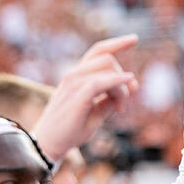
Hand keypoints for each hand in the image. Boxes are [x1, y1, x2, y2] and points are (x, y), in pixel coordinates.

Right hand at [32, 35, 139, 161]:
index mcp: (77, 76)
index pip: (98, 51)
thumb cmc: (70, 130)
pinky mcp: (76, 96)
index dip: (117, 43)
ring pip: (107, 68)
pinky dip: (117, 81)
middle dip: (123, 78)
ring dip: (121, 88)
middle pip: (108, 60)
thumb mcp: (96, 113)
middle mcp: (74, 75)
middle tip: (122, 107)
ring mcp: (73, 84)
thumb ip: (113, 99)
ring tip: (120, 110)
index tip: (134, 39)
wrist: (48, 144)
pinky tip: (128, 84)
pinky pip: (100, 82)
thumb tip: (134, 84)